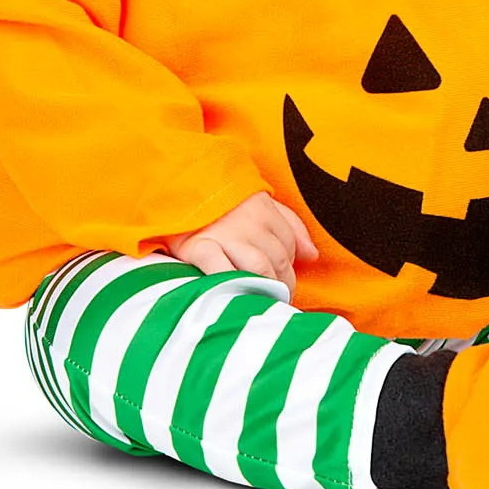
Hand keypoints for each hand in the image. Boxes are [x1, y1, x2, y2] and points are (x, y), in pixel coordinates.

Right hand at [157, 192, 319, 298]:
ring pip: (259, 268)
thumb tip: (312, 255)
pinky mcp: (200, 247)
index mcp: (264, 209)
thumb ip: (289, 225)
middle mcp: (250, 222)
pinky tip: (237, 297)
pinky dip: (232, 286)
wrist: (176, 185)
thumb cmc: (220, 201)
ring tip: (262, 303)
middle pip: (278, 261)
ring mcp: (225, 235)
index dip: (290, 269)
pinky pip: (222, 271)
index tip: (283, 284)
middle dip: (282, 285)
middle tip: (275, 301)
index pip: (290, 246)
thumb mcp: (259, 202)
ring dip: (265, 289)